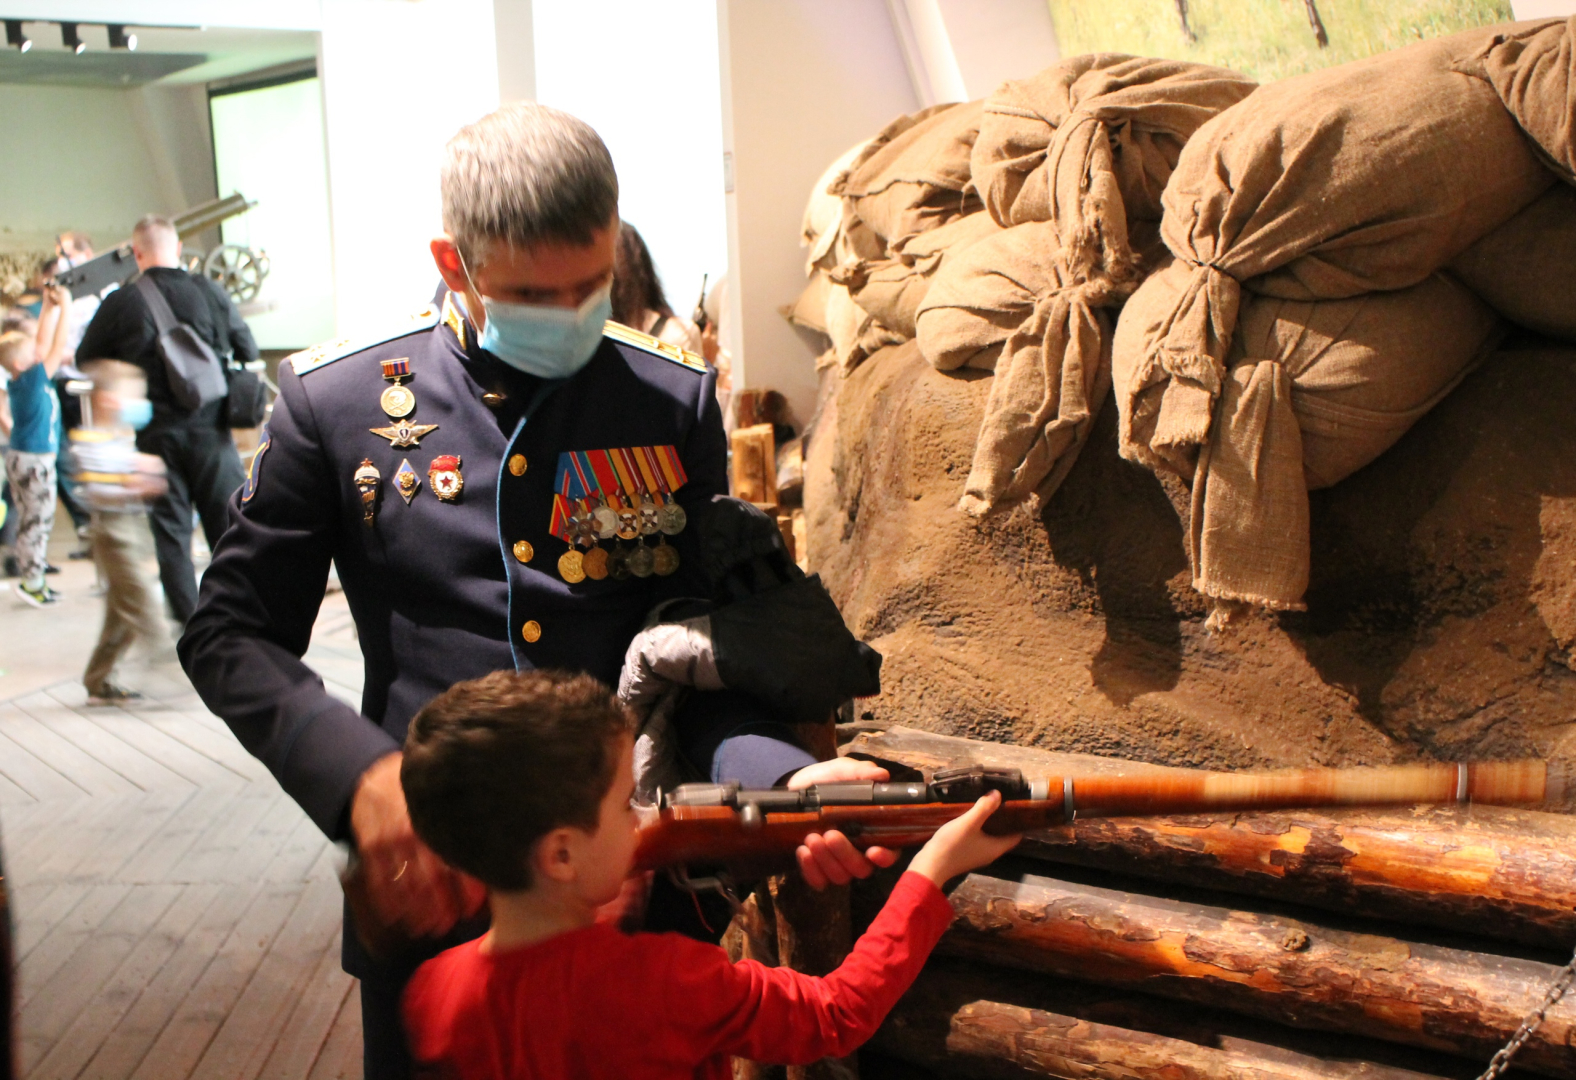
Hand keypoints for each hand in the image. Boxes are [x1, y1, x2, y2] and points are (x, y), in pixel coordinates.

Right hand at [349, 752, 485, 938]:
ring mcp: (391, 840)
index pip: (457, 858)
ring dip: (416, 910)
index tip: (474, 907)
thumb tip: (496, 848)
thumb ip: (463, 821)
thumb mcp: (445, 796)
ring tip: (427, 928)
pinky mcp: (371, 845)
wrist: (375, 773)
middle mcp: (416, 831)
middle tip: (449, 924)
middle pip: (432, 877)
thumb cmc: (422, 790)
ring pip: (405, 883)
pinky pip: (378, 879)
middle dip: (441, 905)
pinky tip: (397, 916)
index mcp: (440, 818)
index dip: (467, 886)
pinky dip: (387, 901)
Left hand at [789, 757, 898, 889]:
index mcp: (874, 830)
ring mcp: (838, 863)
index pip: (890, 852)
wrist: (796, 788)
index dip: (885, 857)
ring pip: (840, 876)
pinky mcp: (817, 869)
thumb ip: (861, 773)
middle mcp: (860, 852)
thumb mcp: (843, 771)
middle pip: (862, 869)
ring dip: (826, 860)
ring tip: (812, 837)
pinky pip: (818, 881)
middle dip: (846, 854)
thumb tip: (881, 776)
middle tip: (830, 834)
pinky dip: (810, 870)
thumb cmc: (827, 781)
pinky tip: (802, 851)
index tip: (873, 851)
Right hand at [907, 790, 1021, 887]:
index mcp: (996, 848)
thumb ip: (984, 808)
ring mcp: (977, 856)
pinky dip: (979, 830)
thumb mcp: (969, 822)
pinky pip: (979, 840)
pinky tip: (972, 818)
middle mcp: (990, 854)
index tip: (1018, 807)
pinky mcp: (966, 855)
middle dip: (1004, 821)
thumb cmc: (953, 845)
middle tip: (1002, 802)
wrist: (930, 866)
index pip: (1016, 836)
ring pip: (990, 838)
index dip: (1019, 822)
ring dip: (990, 825)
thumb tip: (998, 794)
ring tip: (987, 807)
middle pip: (1003, 836)